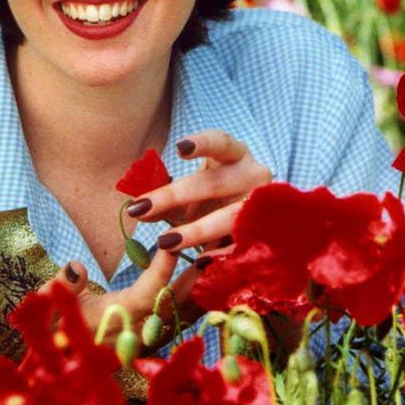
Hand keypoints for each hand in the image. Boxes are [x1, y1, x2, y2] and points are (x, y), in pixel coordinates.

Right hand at [40, 251, 205, 348]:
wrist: (56, 369)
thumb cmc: (50, 332)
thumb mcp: (45, 308)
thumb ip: (60, 287)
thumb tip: (77, 266)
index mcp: (114, 322)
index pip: (146, 295)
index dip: (160, 270)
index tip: (171, 242)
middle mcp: (139, 333)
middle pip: (178, 304)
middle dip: (197, 275)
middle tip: (214, 242)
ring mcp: (150, 338)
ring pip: (185, 312)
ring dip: (202, 285)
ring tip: (220, 253)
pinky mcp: (154, 338)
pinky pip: (183, 316)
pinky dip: (198, 295)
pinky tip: (209, 276)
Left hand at [126, 129, 271, 254]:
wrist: (253, 222)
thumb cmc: (215, 199)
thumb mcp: (191, 194)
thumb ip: (166, 201)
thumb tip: (138, 210)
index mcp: (236, 155)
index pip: (221, 142)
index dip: (203, 144)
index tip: (179, 149)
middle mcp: (254, 175)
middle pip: (214, 183)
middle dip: (175, 196)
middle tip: (140, 209)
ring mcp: (263, 205)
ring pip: (230, 217)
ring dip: (197, 230)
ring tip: (165, 242)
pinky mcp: (267, 234)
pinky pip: (243, 245)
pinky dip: (221, 254)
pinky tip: (199, 262)